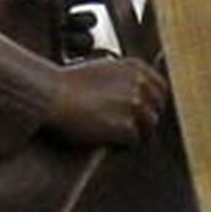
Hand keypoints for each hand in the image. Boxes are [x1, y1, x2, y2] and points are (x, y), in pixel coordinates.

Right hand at [44, 58, 168, 147]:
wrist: (49, 97)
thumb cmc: (67, 86)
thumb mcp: (102, 70)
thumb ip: (125, 79)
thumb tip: (140, 95)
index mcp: (135, 67)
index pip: (160, 89)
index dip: (151, 104)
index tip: (138, 113)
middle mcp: (139, 83)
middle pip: (157, 109)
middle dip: (144, 120)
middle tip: (124, 128)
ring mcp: (134, 105)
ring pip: (149, 127)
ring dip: (135, 133)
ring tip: (114, 136)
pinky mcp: (125, 126)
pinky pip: (134, 141)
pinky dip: (122, 144)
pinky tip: (106, 141)